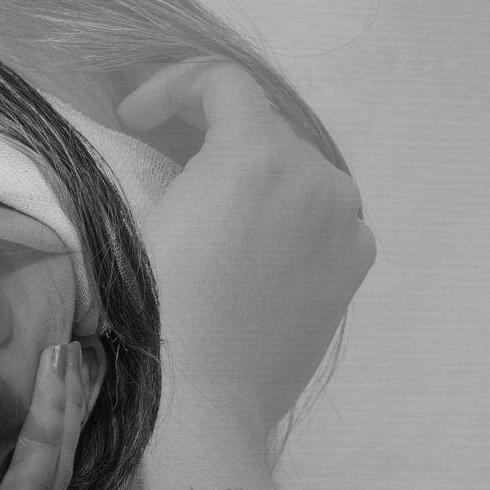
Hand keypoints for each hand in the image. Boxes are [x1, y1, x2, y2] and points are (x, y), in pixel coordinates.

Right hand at [117, 57, 375, 463]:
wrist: (203, 407)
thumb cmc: (154, 317)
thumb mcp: (139, 223)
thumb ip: (163, 167)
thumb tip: (172, 156)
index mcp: (257, 154)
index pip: (221, 83)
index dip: (170, 87)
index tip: (133, 118)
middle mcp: (317, 176)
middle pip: (264, 127)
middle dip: (213, 135)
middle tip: (167, 164)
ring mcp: (347, 223)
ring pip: (297, 173)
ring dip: (255, 178)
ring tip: (215, 216)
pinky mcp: (355, 265)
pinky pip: (321, 219)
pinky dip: (288, 218)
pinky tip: (252, 257)